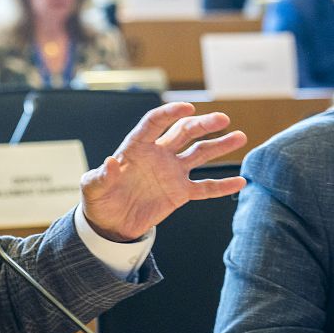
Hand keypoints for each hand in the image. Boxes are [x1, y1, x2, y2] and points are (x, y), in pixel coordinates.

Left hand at [79, 102, 246, 241]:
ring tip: (239, 136)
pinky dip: (222, 185)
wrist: (110, 224)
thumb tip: (110, 161)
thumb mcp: (93, 188)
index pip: (154, 123)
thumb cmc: (99, 200)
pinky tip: (240, 182)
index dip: (169, 114)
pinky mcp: (180, 193)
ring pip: (200, 154)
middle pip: (184, 133)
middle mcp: (158, 155)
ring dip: (219, 145)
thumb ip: (101, 176)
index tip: (187, 108)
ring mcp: (171, 172)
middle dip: (203, 124)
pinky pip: (204, 187)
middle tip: (222, 119)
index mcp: (136, 147)